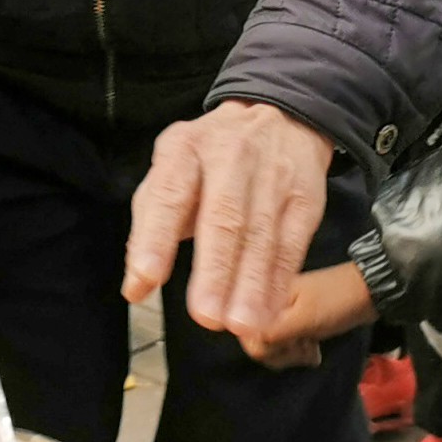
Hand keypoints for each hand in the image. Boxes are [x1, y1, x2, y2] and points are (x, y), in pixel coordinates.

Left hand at [122, 100, 336, 339]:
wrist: (280, 116)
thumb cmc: (211, 158)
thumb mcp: (172, 171)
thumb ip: (149, 227)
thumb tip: (136, 288)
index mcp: (185, 151)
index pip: (168, 194)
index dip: (156, 238)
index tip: (146, 278)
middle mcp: (229, 158)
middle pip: (223, 218)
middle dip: (215, 270)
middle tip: (206, 316)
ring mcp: (272, 176)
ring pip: (262, 236)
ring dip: (252, 285)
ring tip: (241, 325)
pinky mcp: (305, 197)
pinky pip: (292, 244)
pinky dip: (280, 282)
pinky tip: (269, 311)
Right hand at [229, 261, 378, 370]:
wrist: (370, 291)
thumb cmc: (337, 302)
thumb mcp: (305, 318)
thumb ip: (273, 332)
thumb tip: (244, 342)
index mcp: (266, 298)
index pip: (248, 335)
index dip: (266, 347)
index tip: (289, 345)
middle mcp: (269, 304)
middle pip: (258, 343)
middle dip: (281, 353)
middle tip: (304, 348)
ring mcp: (283, 313)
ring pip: (273, 346)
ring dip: (292, 354)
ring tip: (312, 350)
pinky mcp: (296, 321)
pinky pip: (287, 343)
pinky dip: (298, 351)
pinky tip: (313, 351)